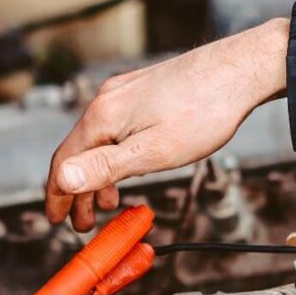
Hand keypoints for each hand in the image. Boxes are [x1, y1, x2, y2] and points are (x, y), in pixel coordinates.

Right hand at [45, 17, 288, 229]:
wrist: (239, 71)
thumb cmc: (203, 112)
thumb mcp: (153, 152)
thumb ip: (106, 166)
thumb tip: (63, 178)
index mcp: (103, 116)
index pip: (64, 161)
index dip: (57, 196)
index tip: (56, 221)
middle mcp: (107, 100)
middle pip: (78, 151)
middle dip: (77, 191)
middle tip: (85, 223)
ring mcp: (125, 92)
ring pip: (98, 140)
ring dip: (98, 175)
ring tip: (109, 203)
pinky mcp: (142, 90)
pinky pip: (115, 128)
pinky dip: (113, 155)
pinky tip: (130, 166)